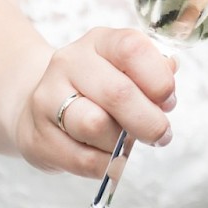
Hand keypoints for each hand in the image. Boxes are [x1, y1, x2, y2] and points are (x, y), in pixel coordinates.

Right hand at [14, 28, 176, 178]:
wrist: (38, 106)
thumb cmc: (97, 89)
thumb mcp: (124, 69)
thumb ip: (153, 70)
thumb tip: (170, 70)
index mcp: (98, 42)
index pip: (132, 48)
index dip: (159, 78)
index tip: (168, 100)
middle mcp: (68, 63)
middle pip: (118, 93)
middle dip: (149, 121)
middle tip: (161, 134)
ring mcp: (47, 99)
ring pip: (95, 126)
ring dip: (122, 143)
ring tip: (126, 143)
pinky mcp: (38, 138)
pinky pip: (84, 160)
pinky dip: (107, 165)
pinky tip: (109, 158)